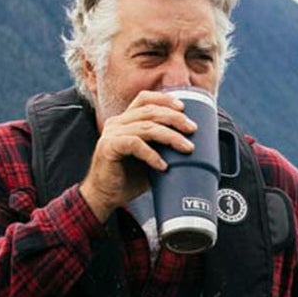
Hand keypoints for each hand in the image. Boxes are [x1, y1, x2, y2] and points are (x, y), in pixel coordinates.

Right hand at [79, 91, 195, 219]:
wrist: (105, 197)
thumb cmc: (127, 179)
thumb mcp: (150, 159)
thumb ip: (162, 148)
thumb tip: (189, 146)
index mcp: (125, 121)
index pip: (144, 99)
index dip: (164, 99)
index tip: (183, 107)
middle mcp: (117, 123)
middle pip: (150, 111)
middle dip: (174, 118)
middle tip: (192, 129)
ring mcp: (112, 133)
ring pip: (146, 127)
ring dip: (170, 136)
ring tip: (186, 148)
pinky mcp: (109, 147)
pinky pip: (135, 144)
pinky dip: (152, 154)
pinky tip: (163, 166)